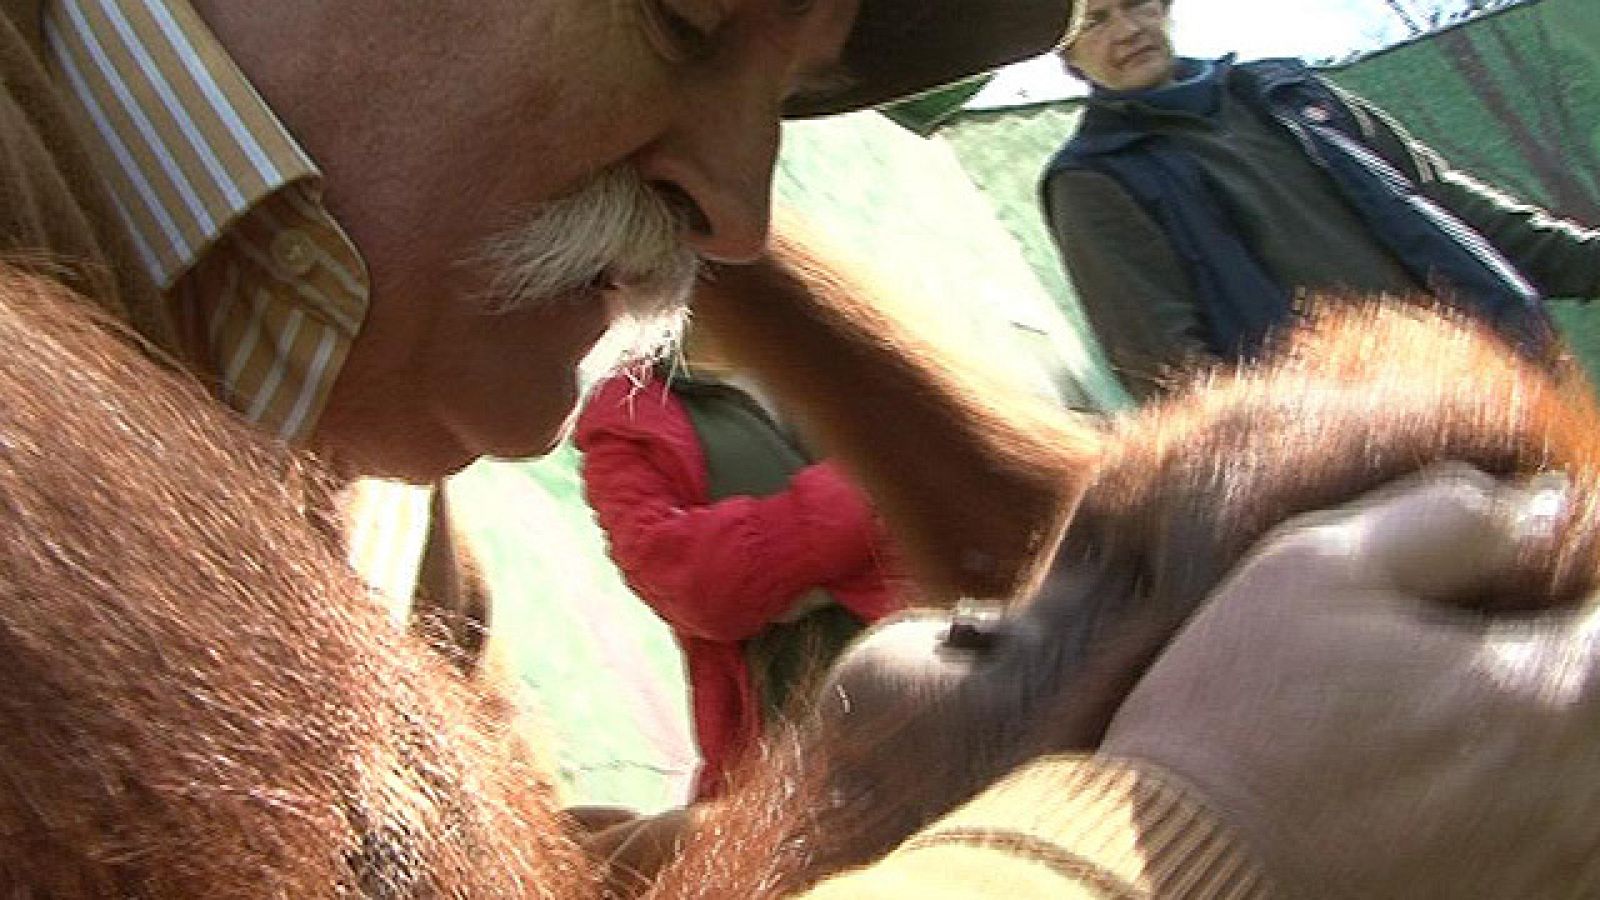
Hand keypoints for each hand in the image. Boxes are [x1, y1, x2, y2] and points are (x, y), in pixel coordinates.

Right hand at [1100, 465, 1599, 897]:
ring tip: (1474, 700)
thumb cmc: (1237, 711)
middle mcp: (1573, 797)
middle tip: (1508, 624)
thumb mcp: (1313, 567)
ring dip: (1566, 726)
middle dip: (1575, 644)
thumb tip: (1543, 507)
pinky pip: (1576, 842)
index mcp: (1540, 697)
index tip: (1541, 567)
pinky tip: (1471, 773)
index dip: (1585, 577)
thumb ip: (1449, 519)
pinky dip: (1552, 796)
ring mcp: (1552, 866)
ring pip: (1599, 776)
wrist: (1178, 864)